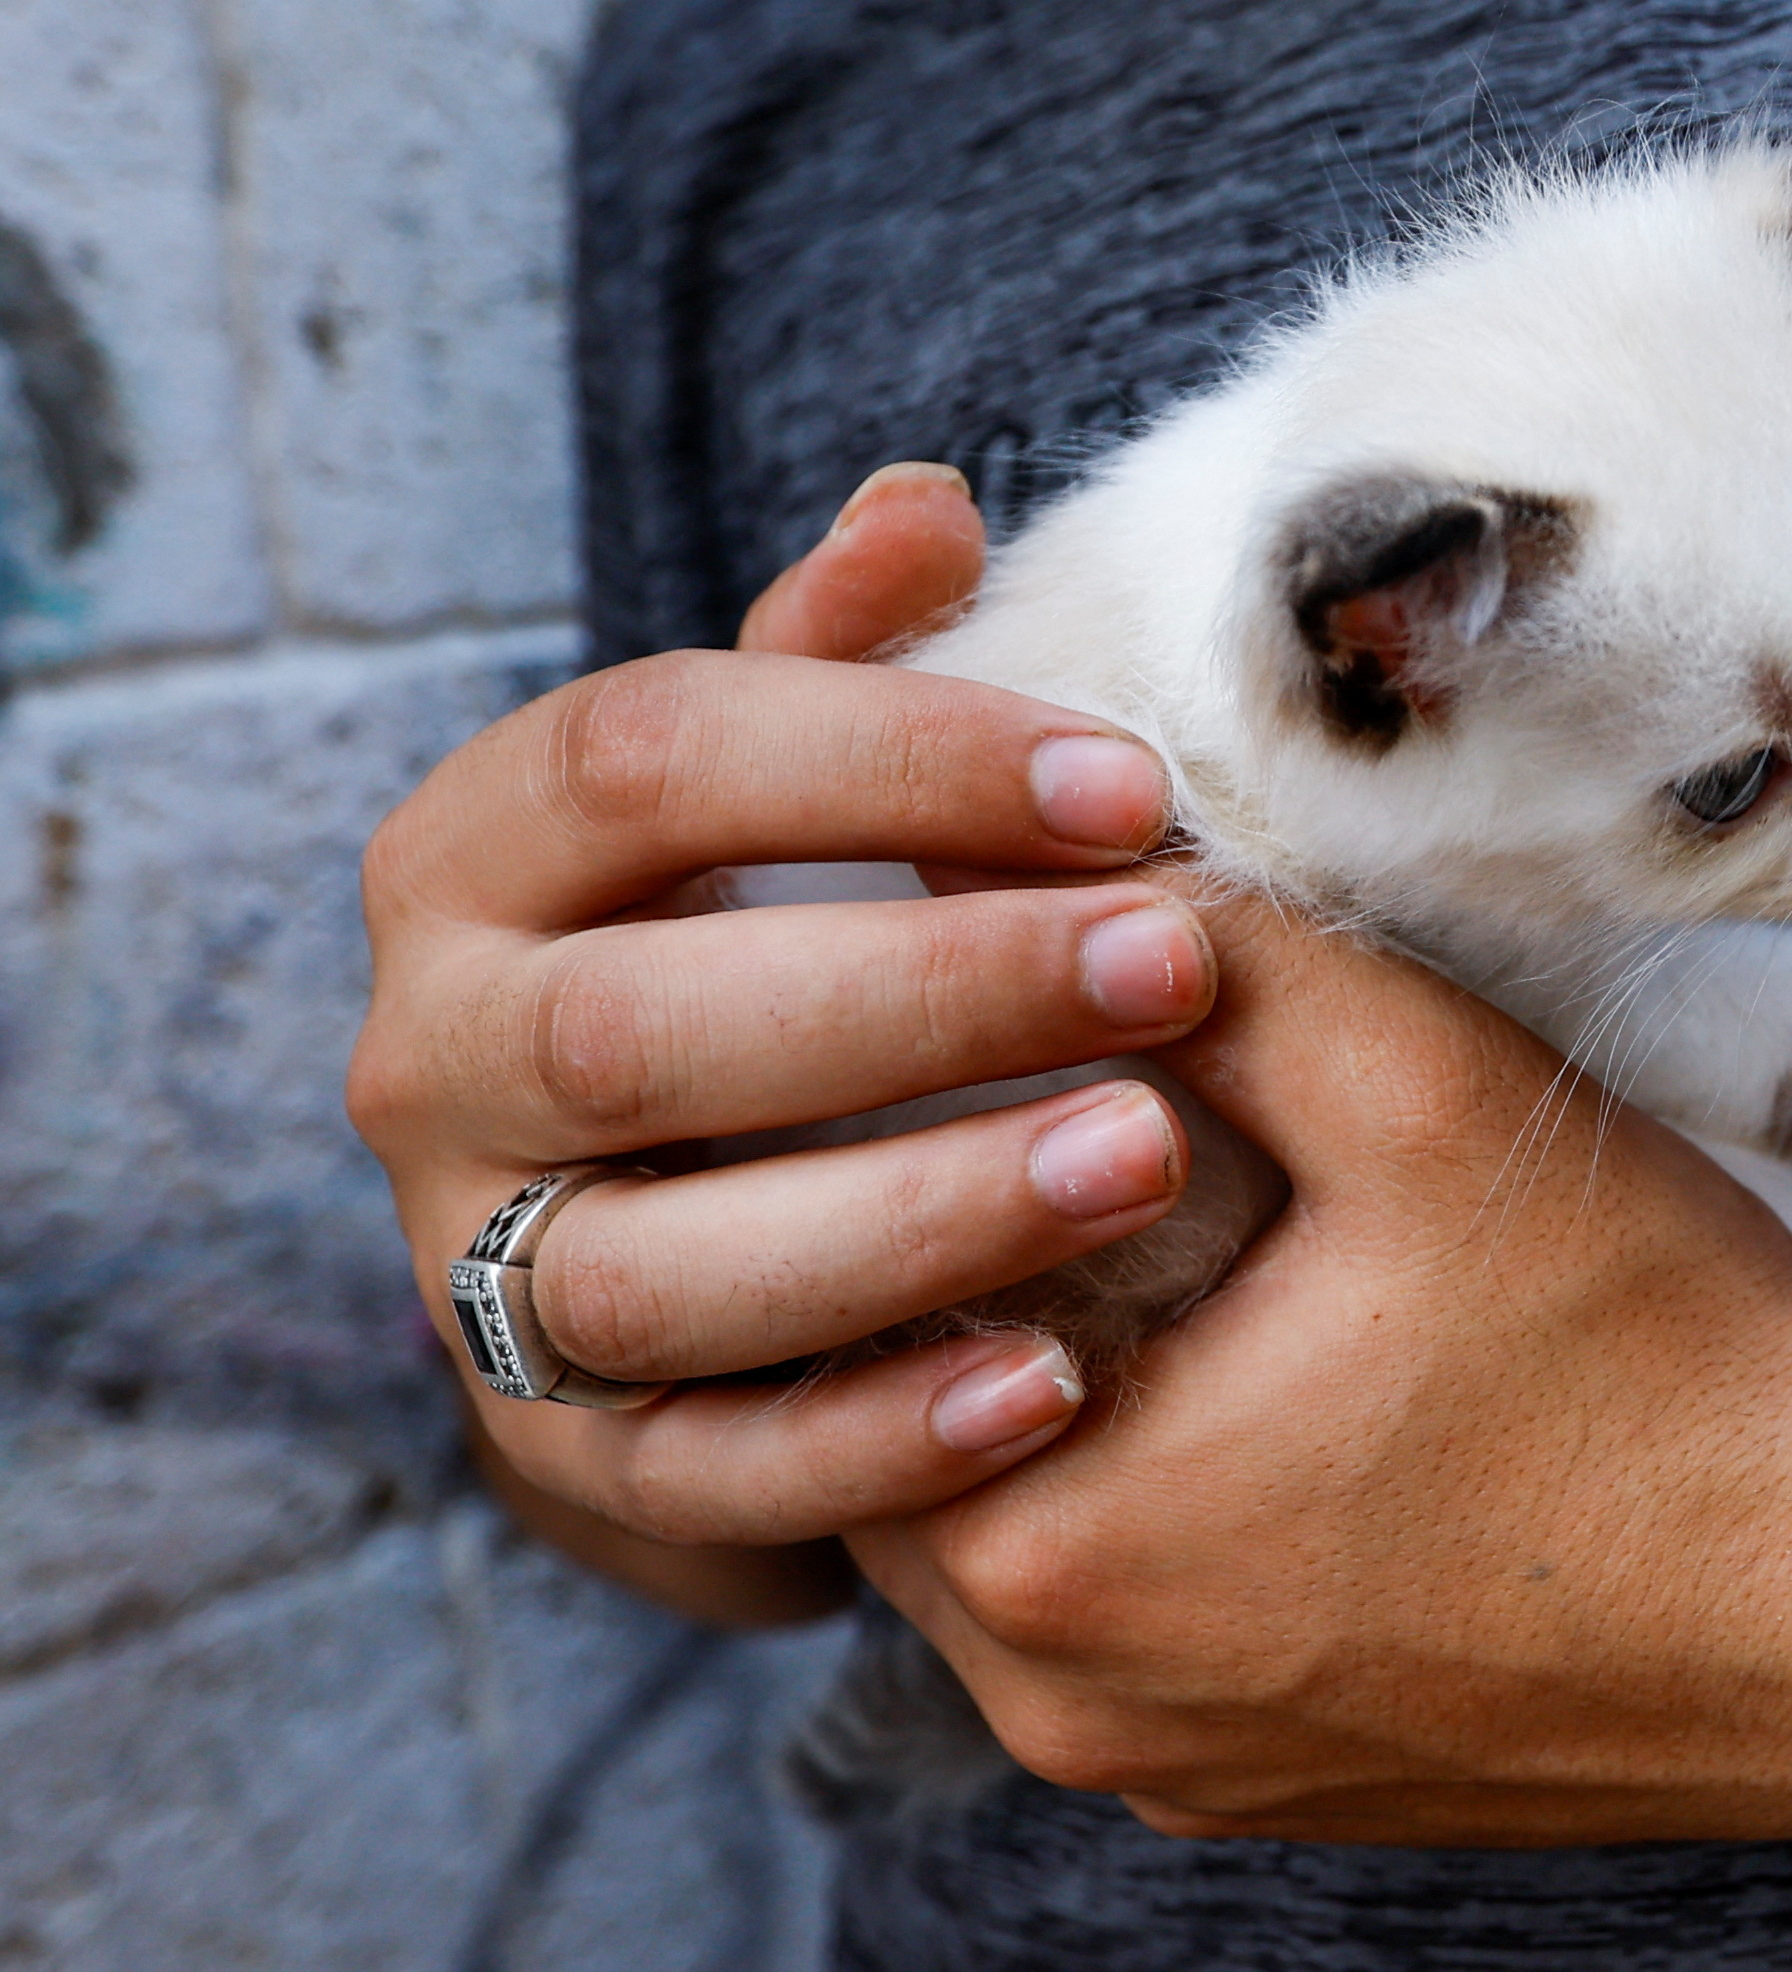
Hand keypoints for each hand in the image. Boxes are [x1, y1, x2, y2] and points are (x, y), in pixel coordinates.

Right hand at [349, 466, 1224, 1619]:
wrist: (661, 1213)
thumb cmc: (751, 944)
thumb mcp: (775, 790)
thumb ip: (839, 659)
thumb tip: (927, 505)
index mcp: (479, 856)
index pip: (645, 758)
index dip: (892, 759)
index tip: (1132, 784)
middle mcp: (436, 1060)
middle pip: (644, 1027)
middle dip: (929, 993)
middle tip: (1176, 963)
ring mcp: (478, 1270)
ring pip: (663, 1267)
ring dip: (917, 1212)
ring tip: (1147, 1158)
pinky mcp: (565, 1449)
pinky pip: (708, 1467)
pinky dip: (880, 1433)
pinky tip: (1052, 1383)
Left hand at [843, 892, 1791, 1847]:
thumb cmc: (1664, 1365)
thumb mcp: (1430, 1101)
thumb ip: (1203, 956)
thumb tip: (1001, 844)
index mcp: (1050, 1542)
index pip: (846, 1300)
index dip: (896, 1137)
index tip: (969, 1036)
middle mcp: (1064, 1699)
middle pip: (902, 1431)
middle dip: (965, 1265)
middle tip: (1046, 1112)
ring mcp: (1163, 1768)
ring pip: (1007, 1539)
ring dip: (1051, 1391)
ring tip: (1153, 1238)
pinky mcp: (1261, 1794)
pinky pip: (1125, 1631)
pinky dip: (1150, 1509)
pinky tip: (1264, 1398)